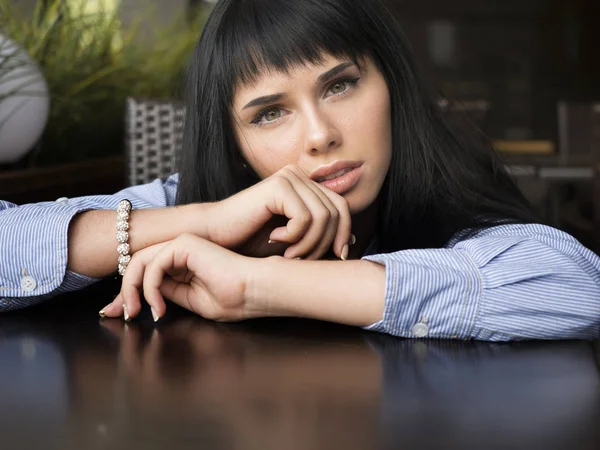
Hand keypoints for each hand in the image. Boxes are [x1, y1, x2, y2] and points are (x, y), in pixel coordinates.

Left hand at [100, 233, 265, 321]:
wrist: (256, 290)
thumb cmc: (235, 298)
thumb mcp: (192, 301)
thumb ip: (169, 292)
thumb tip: (142, 296)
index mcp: (183, 264)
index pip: (147, 273)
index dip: (129, 293)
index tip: (119, 314)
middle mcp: (180, 250)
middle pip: (138, 265)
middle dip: (124, 291)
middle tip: (123, 314)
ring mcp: (182, 244)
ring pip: (140, 262)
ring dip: (133, 290)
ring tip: (138, 312)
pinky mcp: (184, 244)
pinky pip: (153, 264)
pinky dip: (149, 287)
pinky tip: (159, 305)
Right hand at [206, 164, 352, 259]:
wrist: (213, 237)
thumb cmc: (249, 241)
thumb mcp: (294, 242)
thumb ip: (320, 236)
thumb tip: (353, 238)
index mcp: (304, 186)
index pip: (342, 207)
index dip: (344, 234)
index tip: (336, 257)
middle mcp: (299, 176)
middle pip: (337, 212)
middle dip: (326, 243)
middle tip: (302, 260)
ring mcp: (289, 177)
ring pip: (324, 217)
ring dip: (309, 244)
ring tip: (288, 255)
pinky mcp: (279, 186)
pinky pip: (305, 218)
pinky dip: (295, 237)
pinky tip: (275, 240)